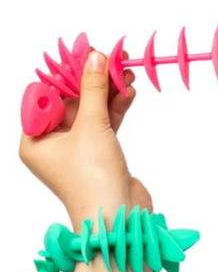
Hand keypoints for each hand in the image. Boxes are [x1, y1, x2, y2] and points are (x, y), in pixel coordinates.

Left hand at [20, 51, 151, 229]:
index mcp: (36, 140)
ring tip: (126, 72)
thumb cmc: (93, 178)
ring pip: (92, 113)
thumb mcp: (91, 127)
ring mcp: (79, 151)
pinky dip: (116, 109)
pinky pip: (106, 125)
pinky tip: (128, 93)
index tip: (87, 54)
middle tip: (111, 59)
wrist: (118, 217)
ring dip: (109, 93)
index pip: (48, 97)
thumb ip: (94, 90)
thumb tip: (96, 58)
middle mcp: (53, 145)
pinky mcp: (101, 156)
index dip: (67, 74)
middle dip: (93, 82)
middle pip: (73, 102)